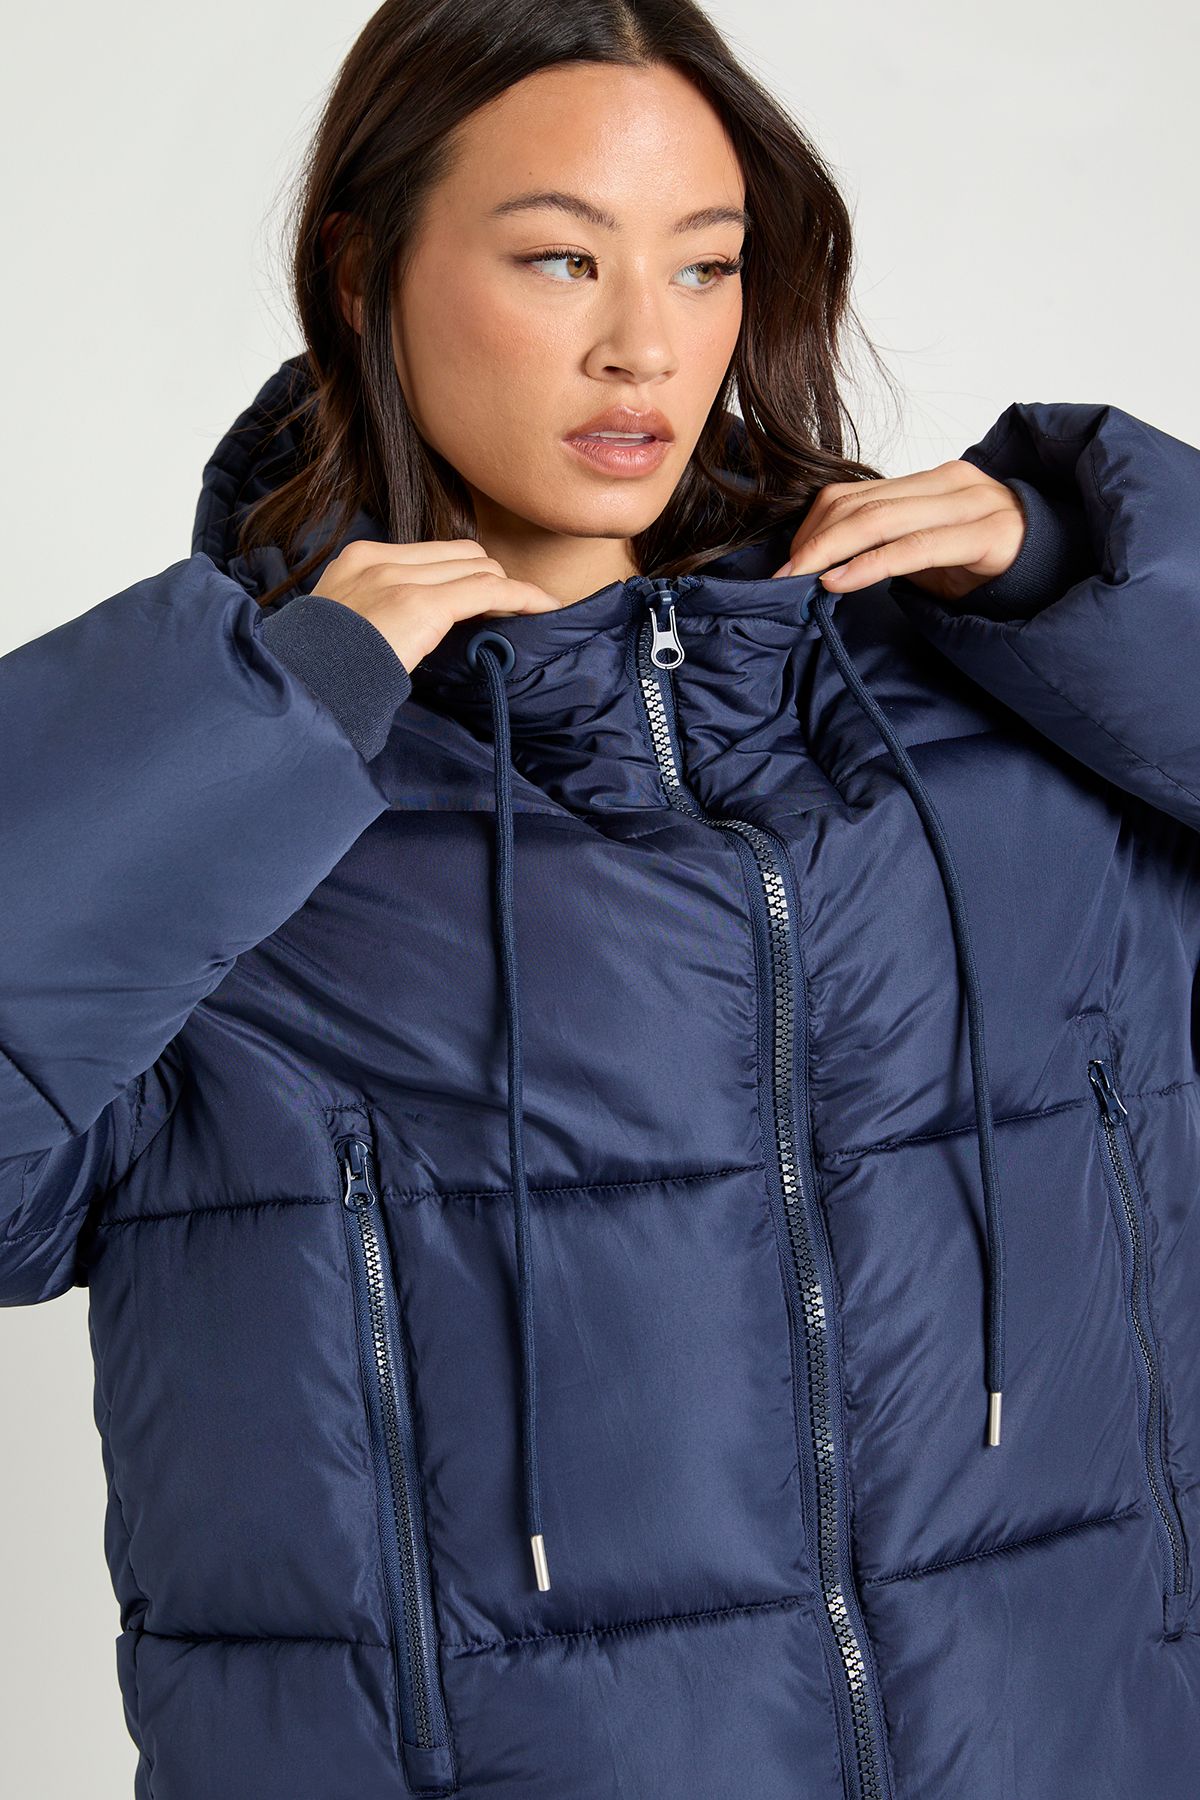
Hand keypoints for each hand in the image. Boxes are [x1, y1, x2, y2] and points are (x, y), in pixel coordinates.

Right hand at [312, 539, 563, 670]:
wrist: (304, 685)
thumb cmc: (320, 671)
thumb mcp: (342, 627)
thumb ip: (376, 613)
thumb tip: (408, 631)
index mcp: (359, 560)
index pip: (430, 553)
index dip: (463, 574)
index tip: (482, 600)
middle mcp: (381, 560)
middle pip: (460, 553)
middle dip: (488, 579)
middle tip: (509, 610)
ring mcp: (400, 579)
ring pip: (477, 567)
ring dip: (506, 590)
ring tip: (528, 612)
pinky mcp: (422, 603)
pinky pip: (488, 590)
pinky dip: (522, 596)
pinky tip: (543, 607)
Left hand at [771, 461, 1025, 604]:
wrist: (1058, 568)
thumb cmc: (987, 564)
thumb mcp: (929, 550)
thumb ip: (886, 545)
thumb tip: (823, 565)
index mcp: (930, 480)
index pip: (852, 494)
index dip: (811, 528)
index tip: (784, 564)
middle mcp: (949, 482)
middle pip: (857, 504)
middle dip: (811, 543)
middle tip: (782, 579)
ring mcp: (971, 505)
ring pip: (880, 520)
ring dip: (829, 553)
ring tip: (801, 581)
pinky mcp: (988, 536)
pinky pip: (916, 547)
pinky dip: (870, 565)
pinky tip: (839, 582)